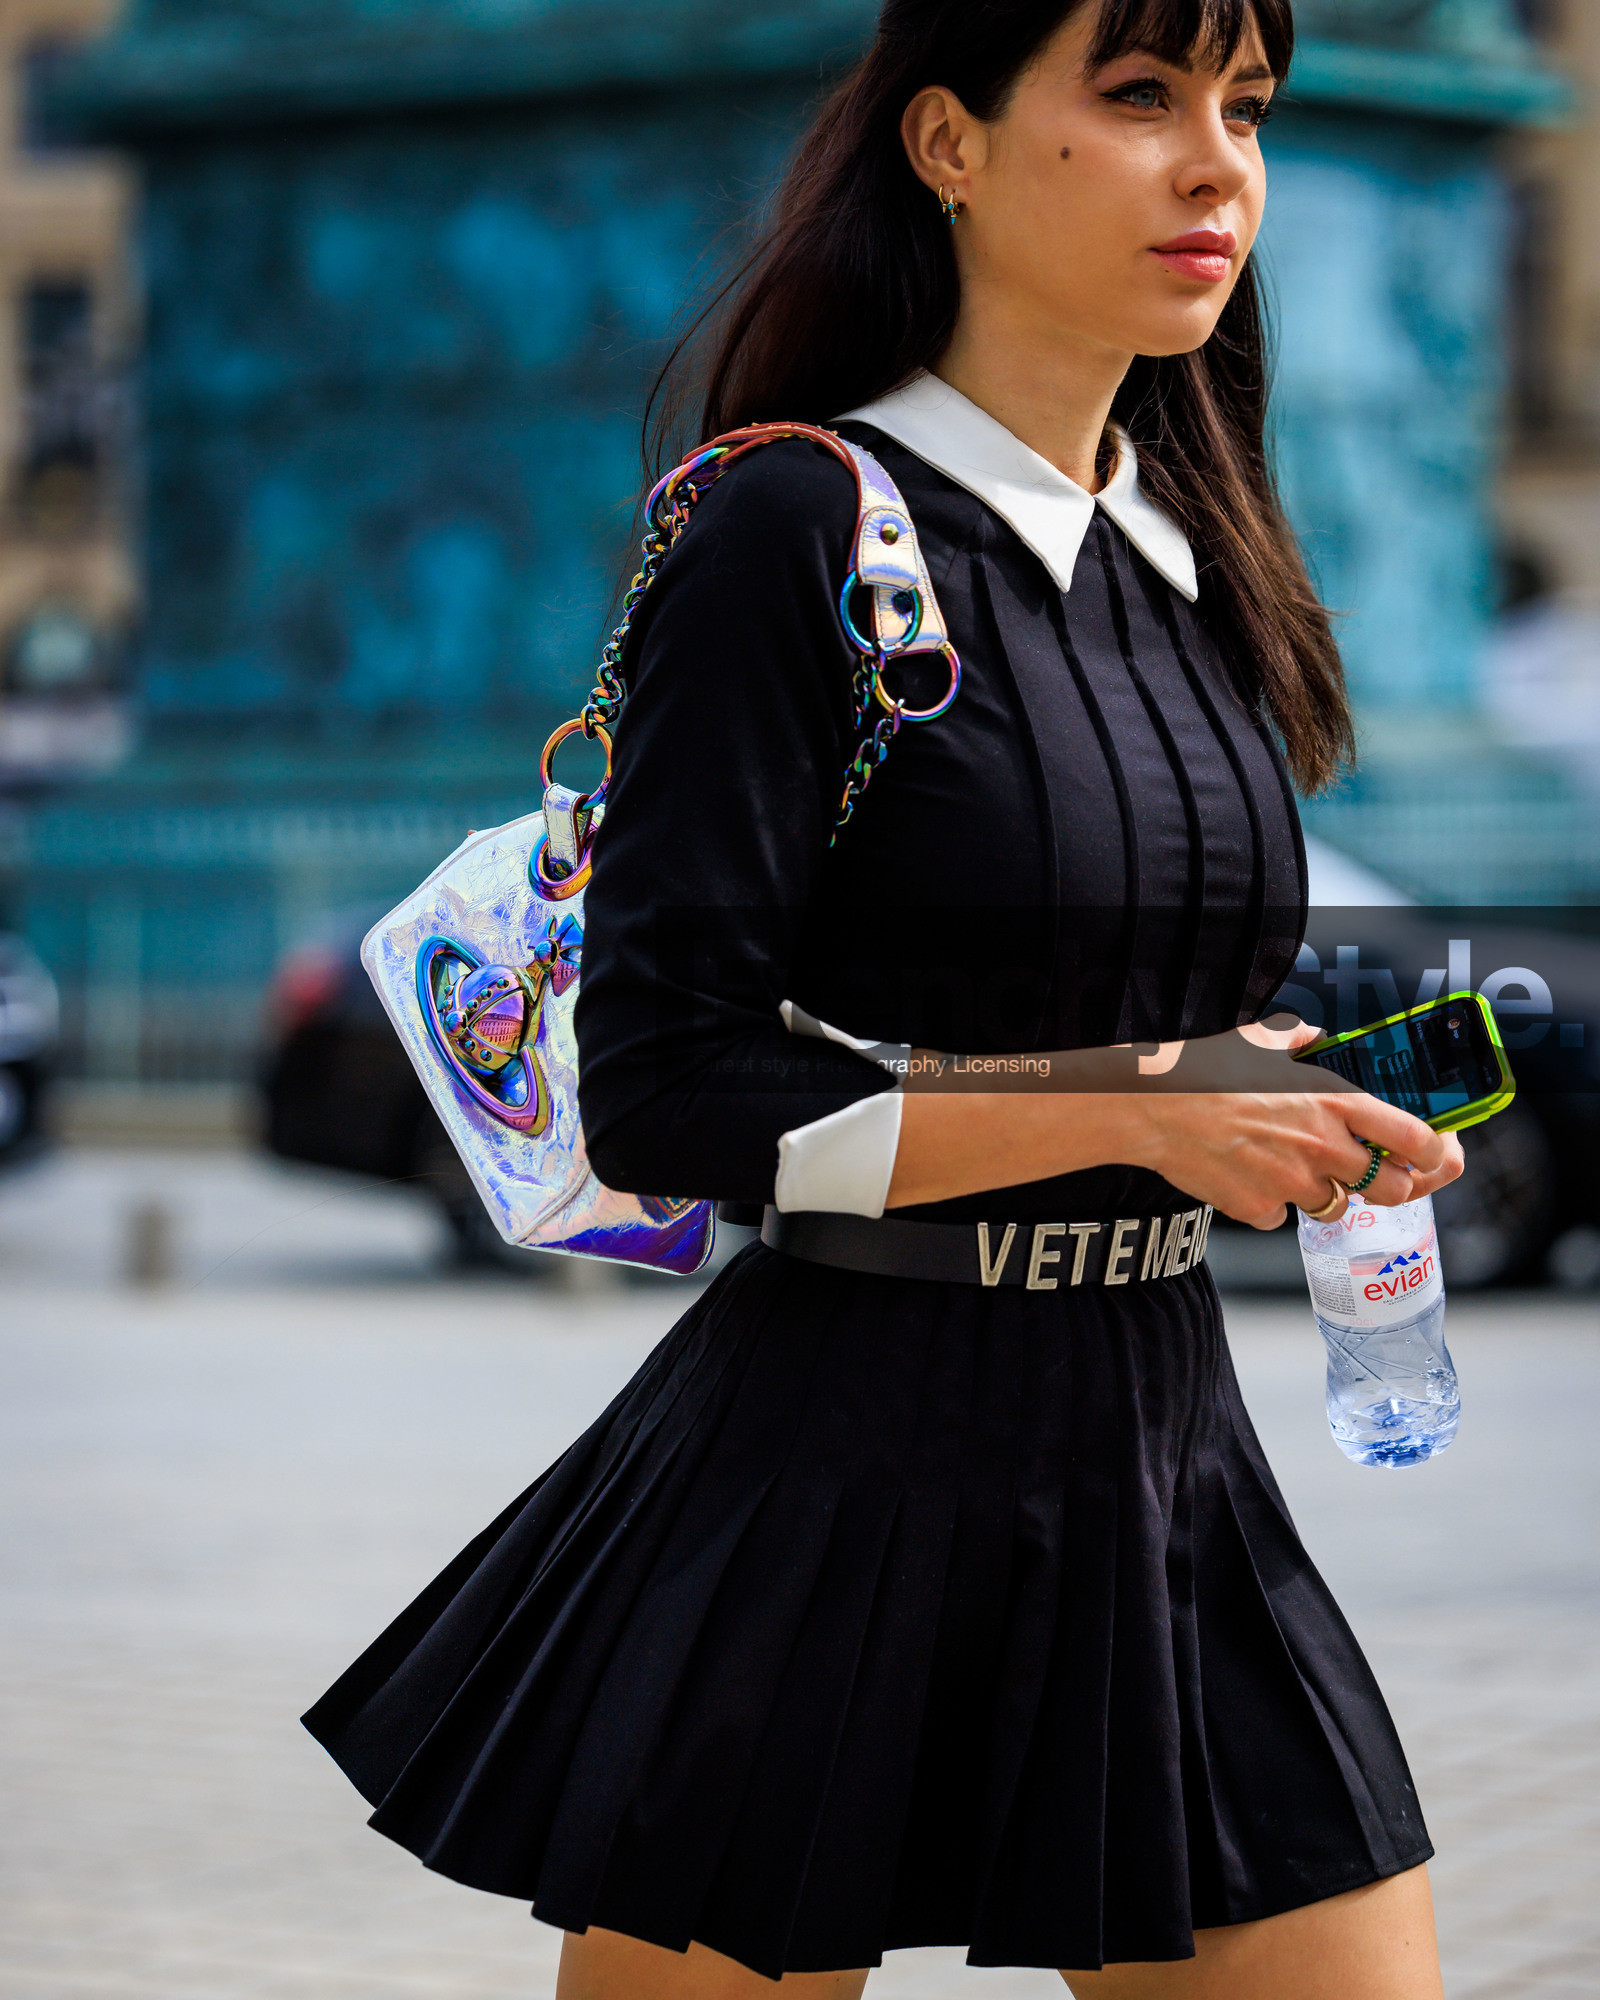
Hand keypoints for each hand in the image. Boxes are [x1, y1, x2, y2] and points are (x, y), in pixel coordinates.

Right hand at [1124, 1021, 1465, 1230]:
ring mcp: (1291, 1182)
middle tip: (1377, 1175)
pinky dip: (1271, 1202)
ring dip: (1326, 1193)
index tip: (1437, 1152)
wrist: (1151, 1106)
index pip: (1412, 1136)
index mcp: (1331, 1100)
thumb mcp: (1261, 1037)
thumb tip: (1315, 1038)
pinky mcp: (1258, 1208)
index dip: (1435, 1151)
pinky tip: (1249, 1177)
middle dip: (1391, 1185)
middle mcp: (1321, 1145)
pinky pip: (1280, 1216)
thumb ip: (1300, 1040)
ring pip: (1336, 1207)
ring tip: (1295, 1169)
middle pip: (1390, 1187)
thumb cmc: (1202, 1068)